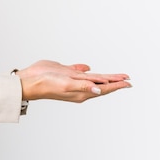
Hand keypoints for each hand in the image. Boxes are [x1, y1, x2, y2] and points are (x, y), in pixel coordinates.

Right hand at [15, 60, 130, 102]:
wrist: (30, 81)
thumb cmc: (47, 85)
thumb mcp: (67, 85)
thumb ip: (83, 86)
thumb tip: (99, 90)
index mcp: (82, 90)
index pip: (104, 87)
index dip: (117, 84)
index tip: (128, 82)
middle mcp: (79, 86)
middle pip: (102, 83)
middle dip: (115, 82)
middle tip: (128, 79)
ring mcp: (73, 80)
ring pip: (93, 78)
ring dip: (104, 78)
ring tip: (115, 77)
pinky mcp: (65, 73)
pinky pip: (80, 72)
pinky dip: (87, 71)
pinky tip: (89, 69)